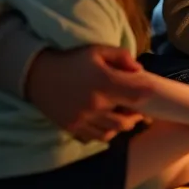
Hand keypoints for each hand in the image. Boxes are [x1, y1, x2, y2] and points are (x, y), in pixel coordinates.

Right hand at [25, 45, 150, 142]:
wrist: (38, 75)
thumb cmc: (72, 60)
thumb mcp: (98, 51)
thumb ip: (122, 57)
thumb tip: (140, 71)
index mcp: (104, 82)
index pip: (137, 95)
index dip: (148, 95)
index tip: (150, 92)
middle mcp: (95, 104)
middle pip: (127, 120)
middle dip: (137, 115)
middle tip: (138, 108)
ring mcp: (83, 119)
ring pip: (113, 131)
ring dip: (122, 125)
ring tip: (123, 115)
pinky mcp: (73, 128)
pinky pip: (97, 137)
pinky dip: (106, 132)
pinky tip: (106, 122)